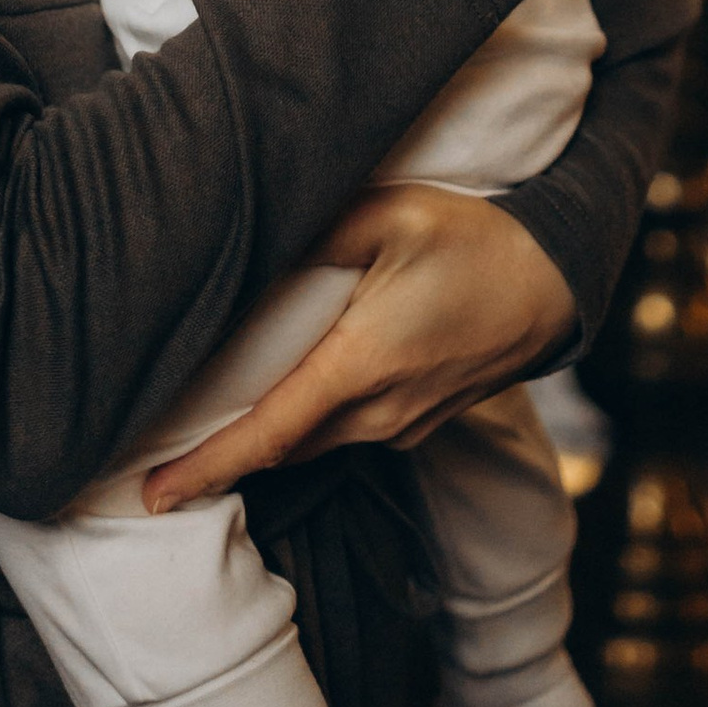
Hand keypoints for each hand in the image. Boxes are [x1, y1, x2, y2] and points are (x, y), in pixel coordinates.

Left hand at [142, 185, 575, 507]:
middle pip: (281, 448)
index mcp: (362, 363)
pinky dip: (304, 427)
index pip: (267, 432)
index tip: (152, 494)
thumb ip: (315, 228)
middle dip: (218, 460)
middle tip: (151, 457)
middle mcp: (380, 412)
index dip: (206, 468)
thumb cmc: (475, 241)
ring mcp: (403, 426)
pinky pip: (345, 435)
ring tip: (204, 427)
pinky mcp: (418, 425)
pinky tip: (283, 397)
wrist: (556, 284)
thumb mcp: (392, 213)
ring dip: (262, 442)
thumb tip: (252, 243)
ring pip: (313, 444)